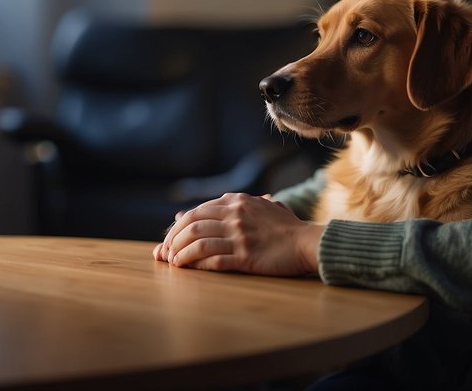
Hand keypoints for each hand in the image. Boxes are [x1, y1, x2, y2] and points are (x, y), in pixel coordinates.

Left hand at [152, 193, 323, 275]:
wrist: (307, 242)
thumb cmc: (284, 227)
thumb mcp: (260, 206)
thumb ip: (233, 205)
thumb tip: (201, 207)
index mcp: (236, 201)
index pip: (196, 212)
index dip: (177, 227)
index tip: (168, 240)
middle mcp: (235, 215)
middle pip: (191, 225)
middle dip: (172, 239)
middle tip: (164, 253)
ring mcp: (240, 236)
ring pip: (198, 242)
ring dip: (180, 253)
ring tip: (172, 262)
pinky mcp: (246, 256)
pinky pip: (213, 260)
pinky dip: (196, 265)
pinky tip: (188, 269)